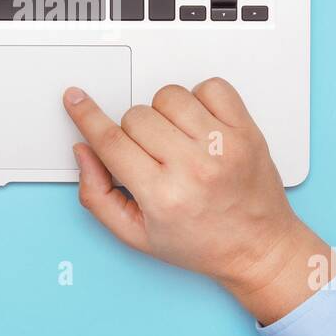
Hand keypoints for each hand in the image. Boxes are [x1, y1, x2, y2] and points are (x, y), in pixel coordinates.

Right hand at [64, 79, 335, 324]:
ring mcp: (223, 145)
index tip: (76, 99)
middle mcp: (194, 168)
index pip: (111, 141)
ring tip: (177, 140)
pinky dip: (200, 99)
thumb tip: (84, 151)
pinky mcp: (246, 130)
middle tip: (151, 156)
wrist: (259, 248)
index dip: (87, 116)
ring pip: (169, 96)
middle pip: (136, 116)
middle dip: (134, 132)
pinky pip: (211, 87)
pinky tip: (200, 126)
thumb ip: (97, 195)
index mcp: (164, 197)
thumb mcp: (136, 235)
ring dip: (164, 113)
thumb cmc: (201, 243)